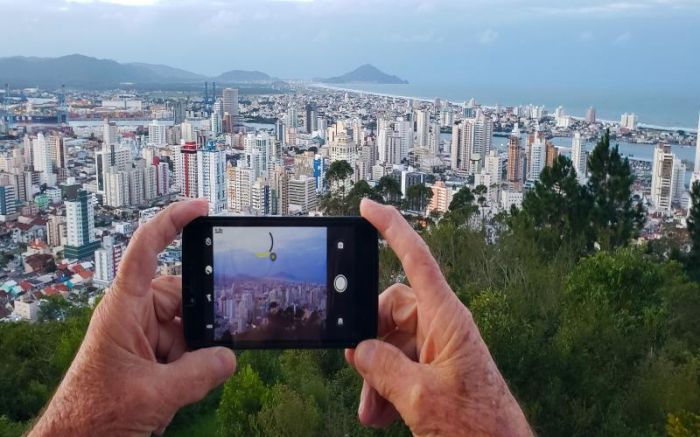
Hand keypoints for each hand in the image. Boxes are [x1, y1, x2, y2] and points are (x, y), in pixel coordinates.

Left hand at [31, 199, 236, 435]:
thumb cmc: (94, 415)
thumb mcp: (155, 394)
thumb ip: (200, 373)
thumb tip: (230, 357)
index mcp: (124, 308)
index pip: (146, 251)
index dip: (172, 223)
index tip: (200, 208)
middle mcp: (134, 315)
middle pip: (181, 292)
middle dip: (202, 313)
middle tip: (221, 330)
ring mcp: (143, 335)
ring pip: (187, 322)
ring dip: (197, 345)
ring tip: (195, 373)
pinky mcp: (151, 355)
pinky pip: (184, 344)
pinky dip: (195, 360)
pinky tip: (194, 380)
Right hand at [345, 199, 531, 435]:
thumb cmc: (477, 426)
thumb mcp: (419, 398)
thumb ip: (384, 367)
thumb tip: (361, 349)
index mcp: (446, 318)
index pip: (416, 258)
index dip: (391, 227)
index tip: (369, 206)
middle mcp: (442, 326)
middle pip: (391, 310)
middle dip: (369, 341)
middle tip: (359, 372)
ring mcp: (440, 347)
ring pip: (393, 342)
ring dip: (376, 375)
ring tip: (372, 410)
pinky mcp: (438, 368)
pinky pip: (403, 363)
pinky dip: (387, 385)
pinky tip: (382, 413)